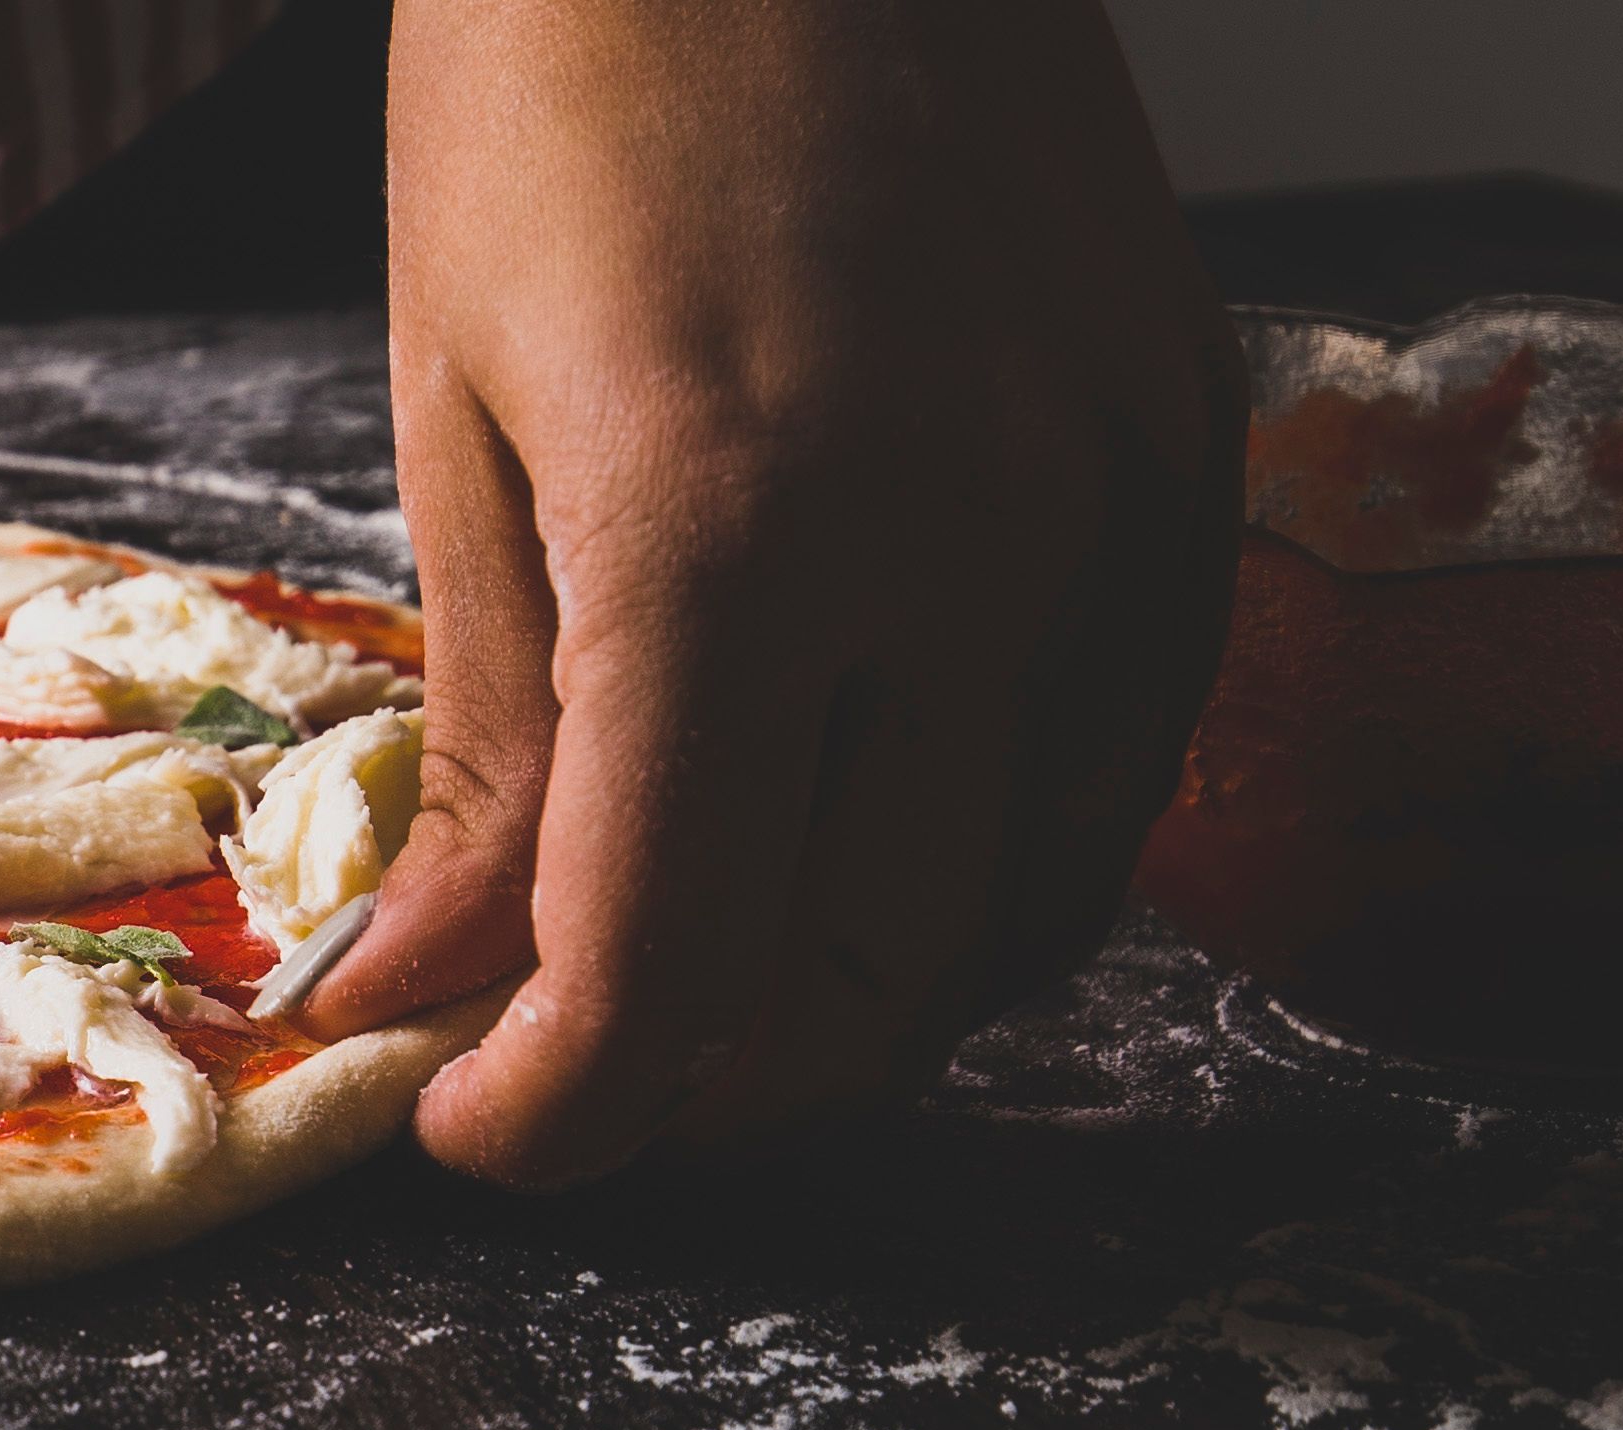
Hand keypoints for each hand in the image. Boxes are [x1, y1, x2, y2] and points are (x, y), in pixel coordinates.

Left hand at [322, 0, 1244, 1183]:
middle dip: (692, 1085)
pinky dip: (971, 872)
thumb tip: (433, 994)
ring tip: (689, 969)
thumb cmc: (564, 75)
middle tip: (560, 1067)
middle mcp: (970, 540)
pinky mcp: (1189, 454)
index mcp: (734, 529)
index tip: (468, 1131)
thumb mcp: (457, 422)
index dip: (554, 1108)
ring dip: (837, 1002)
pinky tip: (846, 844)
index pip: (665, 960)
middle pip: (857, 981)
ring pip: (1009, 913)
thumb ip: (484, 750)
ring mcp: (1114, 501)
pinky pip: (1106, 773)